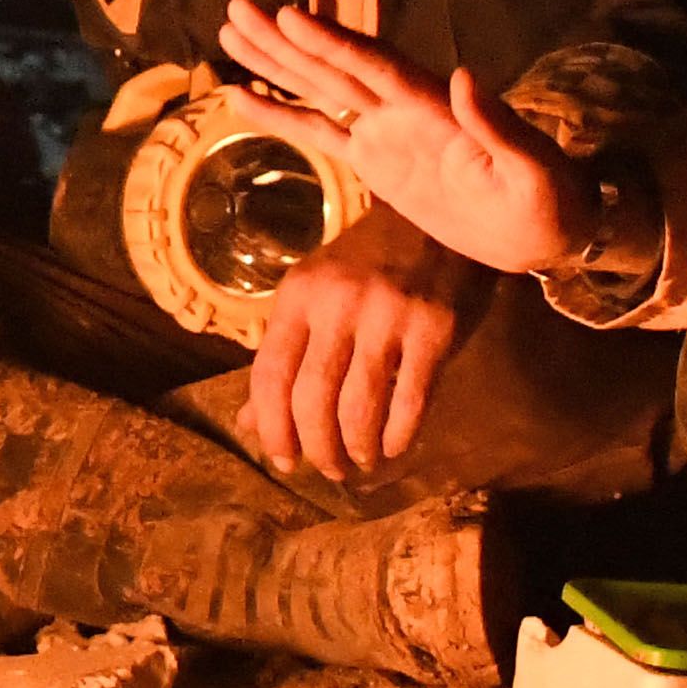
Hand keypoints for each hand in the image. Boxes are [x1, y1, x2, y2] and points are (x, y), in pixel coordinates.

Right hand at [218, 0, 594, 277]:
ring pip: (321, 89)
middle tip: (237, 6)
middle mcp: (404, 108)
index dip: (333, 41)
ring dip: (276, 63)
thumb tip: (465, 76)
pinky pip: (320, 134)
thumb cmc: (549, 202)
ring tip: (230, 32)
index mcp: (437, 105)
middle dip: (287, 38)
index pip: (376, 67)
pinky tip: (243, 98)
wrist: (546, 233)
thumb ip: (498, 126)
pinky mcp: (376, 162)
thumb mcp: (534, 170)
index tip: (289, 16)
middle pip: (336, 65)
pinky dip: (282, 116)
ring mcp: (387, 132)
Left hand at [236, 200, 489, 483]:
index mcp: (298, 295)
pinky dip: (398, 436)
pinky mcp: (434, 328)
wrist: (436, 217)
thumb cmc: (368, 264)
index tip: (286, 462)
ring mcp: (387, 315)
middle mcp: (337, 304)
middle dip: (319, 449)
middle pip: (312, 399)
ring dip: (357, 449)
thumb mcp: (316, 298)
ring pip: (359, 407)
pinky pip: (410, 401)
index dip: (273, 429)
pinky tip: (393, 446)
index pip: (269, 375)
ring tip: (362, 461)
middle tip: (330, 470)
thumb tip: (250, 423)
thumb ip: (286, 356)